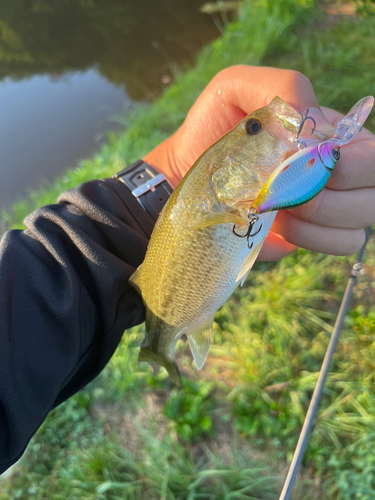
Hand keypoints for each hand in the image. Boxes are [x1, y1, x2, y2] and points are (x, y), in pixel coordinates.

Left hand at [144, 65, 372, 259]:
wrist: (188, 171)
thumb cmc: (215, 127)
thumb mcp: (236, 88)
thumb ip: (280, 87)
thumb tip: (314, 126)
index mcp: (332, 132)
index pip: (371, 150)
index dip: (347, 161)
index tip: (298, 159)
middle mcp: (340, 168)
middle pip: (374, 187)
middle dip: (332, 189)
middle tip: (287, 187)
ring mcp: (330, 205)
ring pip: (362, 218)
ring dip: (319, 214)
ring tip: (277, 205)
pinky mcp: (312, 235)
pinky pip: (344, 242)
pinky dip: (315, 236)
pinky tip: (281, 225)